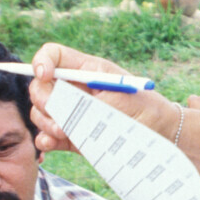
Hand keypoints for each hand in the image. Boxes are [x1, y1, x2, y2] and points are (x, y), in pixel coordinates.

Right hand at [27, 42, 173, 153]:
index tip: (45, 75)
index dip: (41, 61)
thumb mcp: (118, 98)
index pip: (53, 55)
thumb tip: (56, 107)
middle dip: (43, 99)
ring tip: (64, 132)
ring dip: (45, 122)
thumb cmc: (145, 107)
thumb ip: (87, 101)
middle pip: (40, 86)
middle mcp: (74, 88)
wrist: (159, 133)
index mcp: (85, 70)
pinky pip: (47, 135)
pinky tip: (51, 144)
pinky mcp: (72, 135)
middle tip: (59, 115)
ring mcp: (71, 112)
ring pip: (40, 112)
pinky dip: (45, 140)